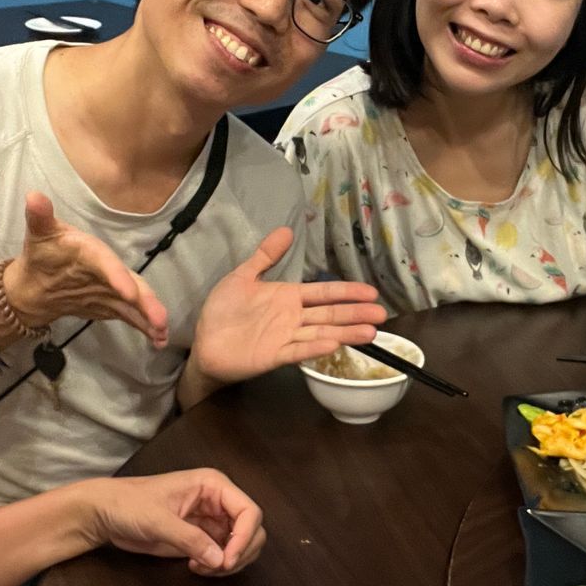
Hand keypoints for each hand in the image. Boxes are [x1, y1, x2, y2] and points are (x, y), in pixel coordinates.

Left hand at [3, 192, 168, 346]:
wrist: (42, 278)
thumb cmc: (44, 251)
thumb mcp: (40, 233)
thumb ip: (39, 217)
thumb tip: (33, 196)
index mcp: (93, 251)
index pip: (106, 263)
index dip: (118, 276)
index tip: (128, 293)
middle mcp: (110, 269)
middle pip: (132, 284)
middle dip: (146, 302)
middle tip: (160, 319)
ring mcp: (114, 289)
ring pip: (137, 302)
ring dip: (151, 317)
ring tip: (163, 333)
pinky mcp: (113, 305)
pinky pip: (132, 315)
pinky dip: (145, 327)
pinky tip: (158, 340)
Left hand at [73, 469, 265, 575]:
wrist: (105, 515)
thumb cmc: (129, 505)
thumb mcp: (158, 521)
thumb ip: (190, 539)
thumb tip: (220, 560)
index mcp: (213, 486)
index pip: (249, 511)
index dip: (245, 537)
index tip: (227, 561)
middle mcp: (218, 502)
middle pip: (252, 529)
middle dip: (240, 552)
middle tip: (217, 568)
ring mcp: (211, 521)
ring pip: (241, 545)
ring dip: (230, 561)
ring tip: (204, 568)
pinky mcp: (202, 538)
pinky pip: (223, 554)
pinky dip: (217, 566)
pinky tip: (196, 567)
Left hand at [189, 226, 386, 384]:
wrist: (204, 343)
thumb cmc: (223, 311)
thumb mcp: (243, 276)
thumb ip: (265, 255)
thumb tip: (286, 229)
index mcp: (288, 298)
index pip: (324, 293)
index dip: (346, 292)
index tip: (370, 292)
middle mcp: (293, 318)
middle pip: (330, 314)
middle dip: (355, 313)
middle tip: (381, 314)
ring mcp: (286, 337)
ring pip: (321, 333)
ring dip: (345, 333)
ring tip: (370, 332)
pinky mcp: (274, 356)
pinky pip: (297, 350)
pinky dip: (314, 348)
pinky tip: (333, 344)